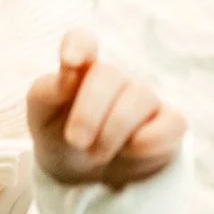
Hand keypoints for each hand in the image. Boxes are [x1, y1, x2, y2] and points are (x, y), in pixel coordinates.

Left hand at [27, 30, 185, 188]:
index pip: (81, 41)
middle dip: (88, 113)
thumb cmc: (58, 133)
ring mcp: (144, 98)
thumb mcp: (40, 116)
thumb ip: (47, 91)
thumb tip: (68, 75)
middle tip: (76, 141)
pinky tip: (131, 150)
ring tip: (95, 154)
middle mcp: (114, 78)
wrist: (81, 172)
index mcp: (79, 69)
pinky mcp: (169, 123)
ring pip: (140, 97)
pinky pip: (173, 123)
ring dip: (113, 133)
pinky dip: (151, 140)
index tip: (70, 62)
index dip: (78, 45)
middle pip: (109, 75)